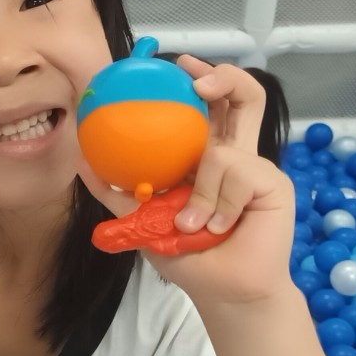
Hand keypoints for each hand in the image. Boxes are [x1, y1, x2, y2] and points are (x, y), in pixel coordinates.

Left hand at [77, 56, 294, 303]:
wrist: (224, 292)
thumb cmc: (189, 256)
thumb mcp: (143, 221)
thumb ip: (117, 190)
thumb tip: (82, 159)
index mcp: (208, 156)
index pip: (211, 106)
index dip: (201, 78)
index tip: (177, 64)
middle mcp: (235, 155)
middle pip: (244, 97)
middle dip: (226, 77)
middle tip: (198, 80)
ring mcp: (257, 168)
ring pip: (220, 149)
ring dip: (199, 193)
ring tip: (193, 225)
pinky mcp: (273, 184)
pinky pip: (234, 173)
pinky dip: (217, 206)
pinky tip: (219, 229)